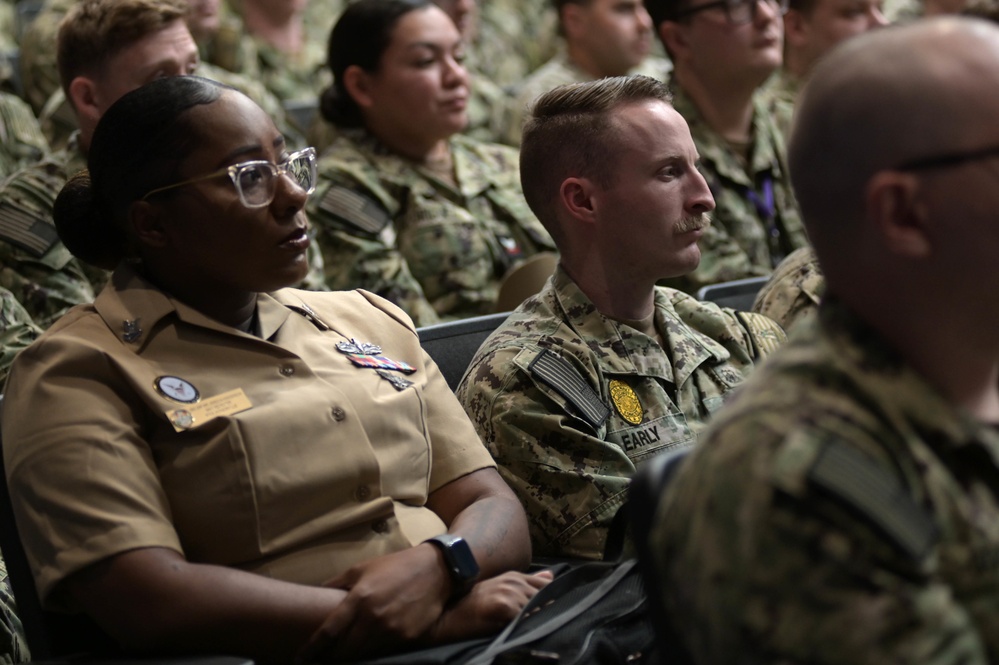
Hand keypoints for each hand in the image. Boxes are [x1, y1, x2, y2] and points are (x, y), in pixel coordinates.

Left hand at [298, 544, 449, 661]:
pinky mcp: (407, 638)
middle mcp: (373, 618)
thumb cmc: (395, 566)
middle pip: (344, 651)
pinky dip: (374, 651)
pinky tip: (370, 646)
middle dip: (332, 657)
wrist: (436, 570)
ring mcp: (391, 630)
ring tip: (346, 652)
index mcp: (359, 599)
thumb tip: (316, 592)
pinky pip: (384, 651)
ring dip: (353, 655)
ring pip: (364, 653)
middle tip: (324, 658)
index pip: (328, 632)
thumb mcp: (362, 568)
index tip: (300, 658)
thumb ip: (338, 583)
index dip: (312, 649)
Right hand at [428, 570, 553, 644]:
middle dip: (546, 610)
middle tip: (540, 623)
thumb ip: (526, 583)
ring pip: (538, 609)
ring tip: (530, 628)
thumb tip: (551, 576)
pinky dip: (528, 625)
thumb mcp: (499, 588)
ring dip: (538, 619)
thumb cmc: (472, 605)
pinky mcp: (505, 606)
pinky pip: (527, 618)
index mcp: (514, 576)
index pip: (545, 586)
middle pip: (545, 598)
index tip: (550, 612)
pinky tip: (521, 630)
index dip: (550, 600)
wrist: (447, 616)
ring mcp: (509, 592)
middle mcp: (514, 581)